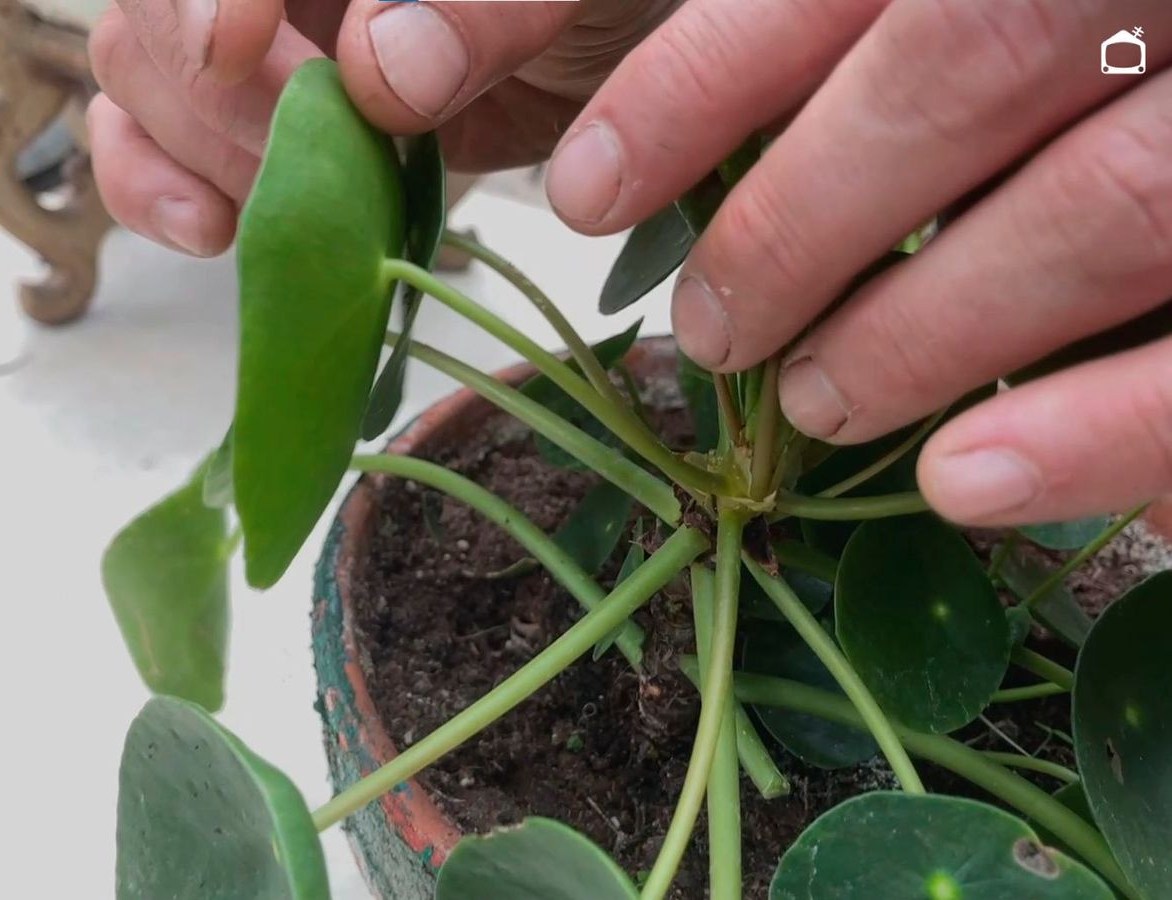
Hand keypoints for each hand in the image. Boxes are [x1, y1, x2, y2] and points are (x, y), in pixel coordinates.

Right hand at [86, 0, 678, 255]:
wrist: (614, 74)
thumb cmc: (602, 7)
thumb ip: (489, 3)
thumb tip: (381, 69)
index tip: (238, 46)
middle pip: (157, 6)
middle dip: (231, 94)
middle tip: (339, 151)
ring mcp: (255, 39)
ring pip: (139, 70)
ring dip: (206, 151)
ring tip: (302, 204)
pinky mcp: (255, 124)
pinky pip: (147, 141)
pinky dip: (157, 187)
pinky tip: (210, 229)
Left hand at [543, 0, 1171, 526]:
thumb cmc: (1062, 23)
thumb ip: (818, 33)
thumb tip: (581, 103)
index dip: (693, 77)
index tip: (588, 184)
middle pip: (961, 65)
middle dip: (800, 217)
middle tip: (712, 328)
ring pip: (1101, 204)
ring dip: (925, 330)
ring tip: (815, 405)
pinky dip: (1101, 431)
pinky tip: (966, 485)